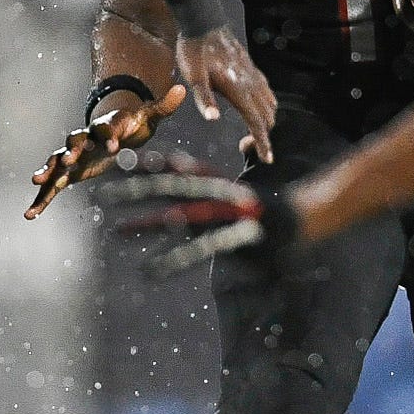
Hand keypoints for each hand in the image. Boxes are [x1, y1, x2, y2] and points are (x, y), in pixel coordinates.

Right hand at [25, 84, 188, 219]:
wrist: (110, 130)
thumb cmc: (130, 124)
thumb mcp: (149, 115)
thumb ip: (163, 106)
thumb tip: (182, 88)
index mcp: (104, 126)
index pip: (105, 128)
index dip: (108, 135)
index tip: (113, 146)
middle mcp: (84, 139)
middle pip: (74, 141)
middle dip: (71, 150)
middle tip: (68, 159)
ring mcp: (72, 155)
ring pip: (56, 162)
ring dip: (47, 170)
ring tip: (35, 181)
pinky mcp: (67, 172)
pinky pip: (52, 186)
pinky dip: (41, 199)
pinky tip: (30, 215)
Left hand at [98, 152, 300, 276]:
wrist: (311, 218)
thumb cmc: (280, 207)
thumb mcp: (254, 187)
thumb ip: (243, 168)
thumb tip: (243, 146)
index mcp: (220, 182)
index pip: (182, 166)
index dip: (152, 162)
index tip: (123, 161)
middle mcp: (220, 192)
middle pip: (172, 187)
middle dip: (136, 189)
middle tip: (101, 195)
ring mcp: (228, 214)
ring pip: (180, 214)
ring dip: (146, 222)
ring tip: (116, 230)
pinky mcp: (237, 238)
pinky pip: (200, 249)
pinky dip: (174, 259)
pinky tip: (151, 268)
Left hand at [173, 25, 276, 163]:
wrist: (203, 21)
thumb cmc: (195, 50)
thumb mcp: (194, 76)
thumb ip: (204, 98)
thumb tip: (212, 119)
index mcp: (239, 90)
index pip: (257, 122)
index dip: (263, 143)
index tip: (267, 159)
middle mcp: (251, 84)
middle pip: (267, 117)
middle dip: (262, 137)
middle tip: (245, 148)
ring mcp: (253, 76)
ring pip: (270, 105)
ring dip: (265, 122)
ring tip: (251, 133)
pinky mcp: (251, 69)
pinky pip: (267, 92)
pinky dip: (266, 107)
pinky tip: (256, 109)